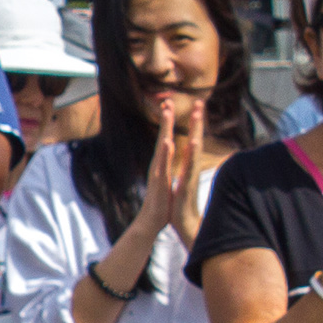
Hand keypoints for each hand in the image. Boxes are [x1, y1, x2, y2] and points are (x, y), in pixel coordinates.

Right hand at [133, 97, 205, 240]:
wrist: (152, 221)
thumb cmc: (161, 202)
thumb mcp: (165, 181)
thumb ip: (165, 169)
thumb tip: (166, 161)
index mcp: (161, 164)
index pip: (166, 139)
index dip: (168, 123)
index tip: (170, 106)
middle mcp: (157, 165)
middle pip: (162, 138)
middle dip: (165, 120)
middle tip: (166, 102)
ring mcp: (157, 172)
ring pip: (161, 147)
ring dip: (164, 130)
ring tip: (167, 114)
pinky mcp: (158, 180)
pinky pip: (162, 164)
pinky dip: (165, 152)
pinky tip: (167, 141)